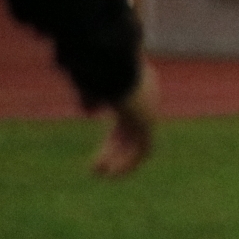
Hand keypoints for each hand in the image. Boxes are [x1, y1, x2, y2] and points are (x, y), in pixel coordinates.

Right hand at [91, 62, 157, 177]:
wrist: (114, 64)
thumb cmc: (98, 70)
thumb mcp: (91, 83)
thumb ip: (91, 97)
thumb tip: (90, 112)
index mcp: (136, 88)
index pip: (127, 120)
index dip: (113, 139)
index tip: (99, 153)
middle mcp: (146, 99)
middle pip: (131, 133)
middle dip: (113, 151)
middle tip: (95, 167)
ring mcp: (148, 110)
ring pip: (136, 143)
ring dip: (120, 161)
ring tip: (101, 174)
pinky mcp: (147, 120)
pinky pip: (143, 149)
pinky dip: (129, 162)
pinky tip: (112, 173)